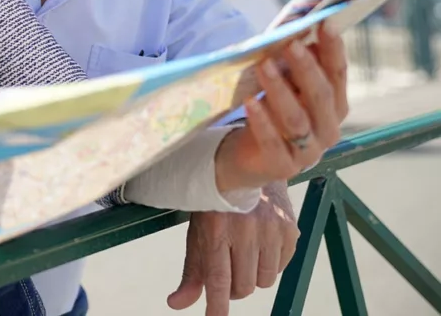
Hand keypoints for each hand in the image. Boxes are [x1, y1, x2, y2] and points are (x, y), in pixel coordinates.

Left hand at [168, 181, 297, 315]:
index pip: (218, 279)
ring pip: (263, 281)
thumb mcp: (197, 232)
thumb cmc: (215, 203)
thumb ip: (191, 271)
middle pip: (242, 286)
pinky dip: (269, 264)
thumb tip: (177, 304)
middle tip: (227, 269)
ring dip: (251, 276)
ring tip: (242, 253)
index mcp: (216, 228)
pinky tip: (260, 245)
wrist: (247, 165)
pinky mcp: (289, 229)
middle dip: (232, 288)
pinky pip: (280, 268)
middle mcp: (245, 229)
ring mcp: (271, 229)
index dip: (217, 306)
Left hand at [215, 24, 347, 191]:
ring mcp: (308, 152)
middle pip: (321, 96)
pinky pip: (272, 141)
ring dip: (280, 90)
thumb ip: (295, 69)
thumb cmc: (273, 114)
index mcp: (334, 107)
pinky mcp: (282, 166)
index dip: (334, 49)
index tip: (325, 23)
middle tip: (290, 44)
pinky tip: (249, 102)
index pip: (338, 75)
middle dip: (306, 68)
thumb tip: (297, 34)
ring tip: (264, 65)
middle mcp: (327, 129)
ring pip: (296, 118)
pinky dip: (261, 121)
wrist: (250, 158)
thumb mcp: (287, 89)